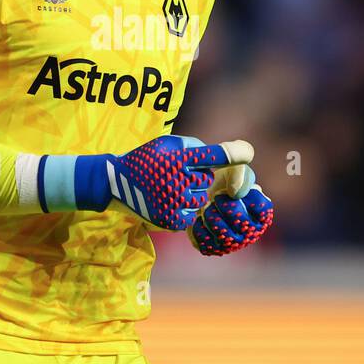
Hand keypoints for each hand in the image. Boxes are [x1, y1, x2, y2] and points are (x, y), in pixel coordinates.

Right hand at [96, 135, 253, 230]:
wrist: (117, 183)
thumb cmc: (147, 159)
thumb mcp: (166, 143)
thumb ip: (193, 146)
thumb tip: (220, 156)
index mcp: (177, 159)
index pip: (212, 156)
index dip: (233, 154)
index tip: (247, 153)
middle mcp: (177, 180)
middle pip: (208, 180)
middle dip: (198, 177)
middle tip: (176, 174)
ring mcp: (174, 202)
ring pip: (202, 199)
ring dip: (192, 194)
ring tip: (171, 188)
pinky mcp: (170, 220)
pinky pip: (191, 214)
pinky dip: (184, 209)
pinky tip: (168, 201)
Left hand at [188, 164, 273, 254]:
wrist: (200, 194)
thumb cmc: (222, 181)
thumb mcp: (233, 169)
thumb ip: (240, 174)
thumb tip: (237, 193)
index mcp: (262, 213)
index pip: (261, 208)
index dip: (245, 197)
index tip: (232, 190)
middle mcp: (251, 232)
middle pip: (242, 222)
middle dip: (225, 205)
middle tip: (216, 196)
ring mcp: (233, 244)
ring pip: (224, 235)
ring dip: (211, 216)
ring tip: (207, 207)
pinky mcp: (213, 249)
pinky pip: (206, 242)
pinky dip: (198, 227)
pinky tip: (198, 218)